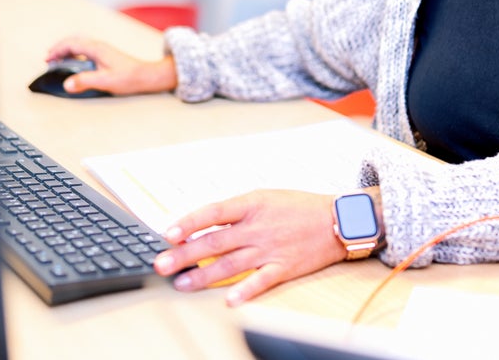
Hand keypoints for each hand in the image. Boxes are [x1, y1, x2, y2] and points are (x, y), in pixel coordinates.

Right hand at [44, 36, 177, 95]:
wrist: (147, 75)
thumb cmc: (129, 77)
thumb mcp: (105, 81)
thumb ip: (85, 81)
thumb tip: (67, 84)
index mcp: (96, 49)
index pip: (71, 44)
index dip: (57, 50)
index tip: (48, 58)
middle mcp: (98, 46)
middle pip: (74, 41)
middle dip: (59, 48)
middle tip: (49, 58)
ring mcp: (102, 50)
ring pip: (79, 45)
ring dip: (67, 50)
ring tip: (58, 60)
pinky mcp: (105, 55)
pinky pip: (85, 50)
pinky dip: (75, 54)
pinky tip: (74, 64)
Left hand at [152, 190, 345, 305]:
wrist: (337, 219)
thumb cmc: (297, 206)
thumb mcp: (263, 198)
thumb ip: (234, 212)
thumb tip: (202, 223)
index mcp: (251, 205)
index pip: (213, 213)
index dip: (189, 223)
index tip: (167, 234)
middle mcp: (257, 227)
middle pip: (215, 242)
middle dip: (185, 254)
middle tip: (161, 264)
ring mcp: (270, 249)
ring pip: (231, 264)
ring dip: (204, 276)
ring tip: (182, 284)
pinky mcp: (284, 267)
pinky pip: (261, 281)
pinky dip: (245, 291)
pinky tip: (229, 301)